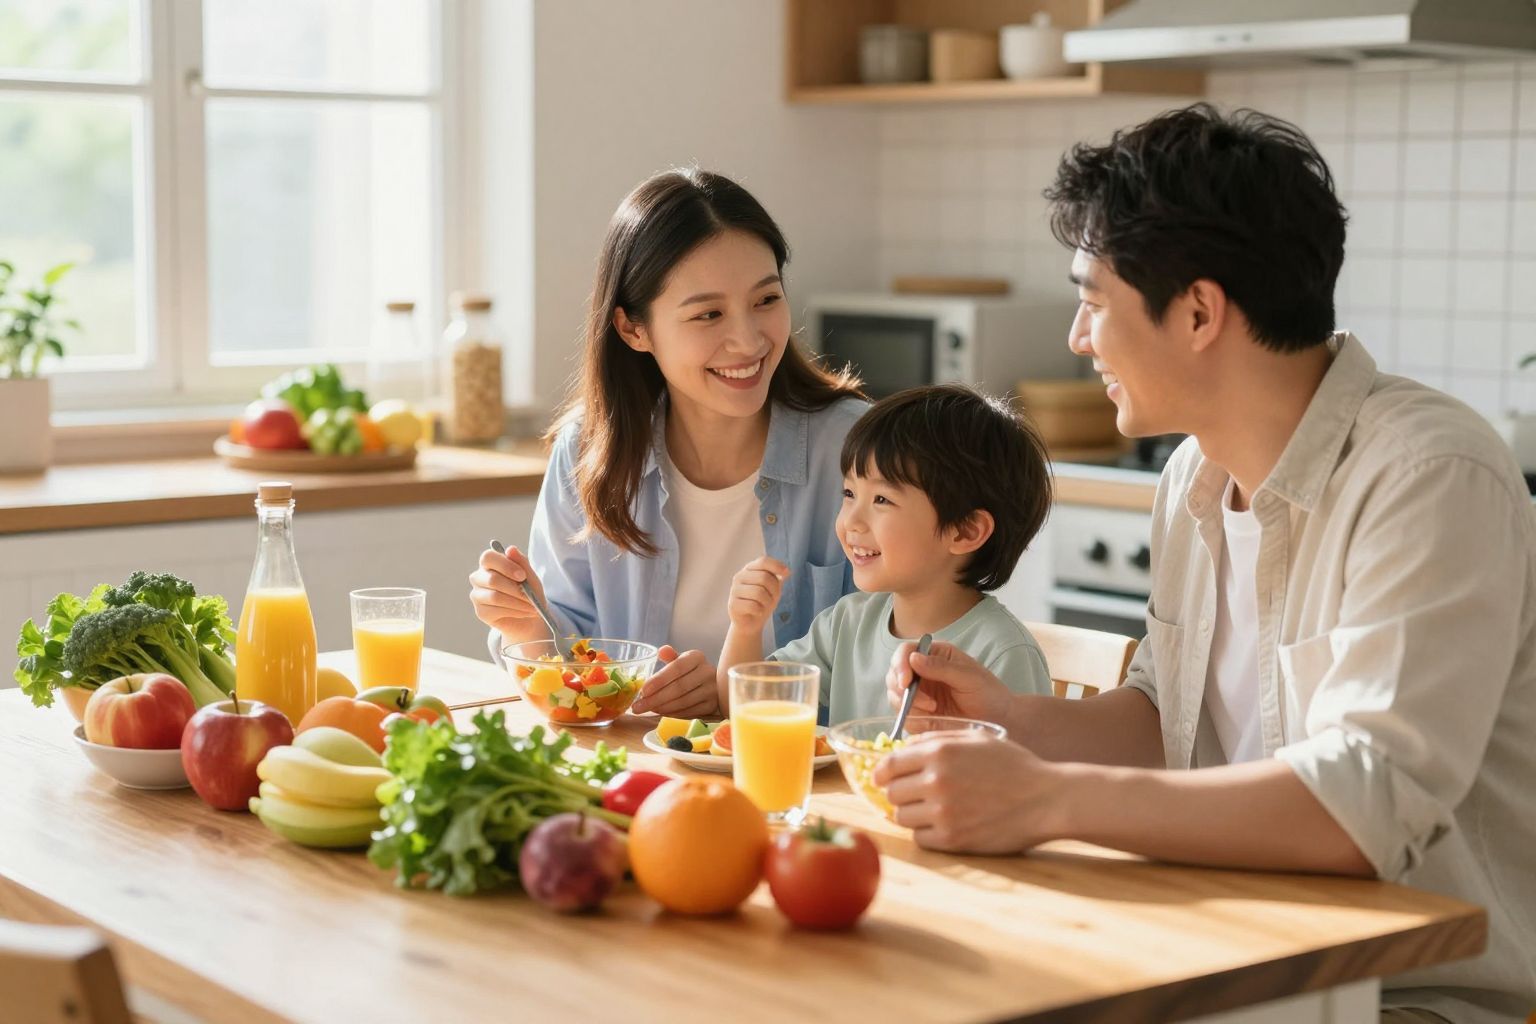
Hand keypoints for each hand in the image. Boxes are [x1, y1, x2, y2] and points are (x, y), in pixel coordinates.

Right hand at [468, 544, 547, 639]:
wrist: (530, 616)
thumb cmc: (529, 592)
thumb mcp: (531, 577)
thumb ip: (522, 563)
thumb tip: (510, 549)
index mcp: (490, 563)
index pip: (488, 557)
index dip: (505, 566)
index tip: (522, 576)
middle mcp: (479, 577)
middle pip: (492, 579)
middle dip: (516, 589)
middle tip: (531, 597)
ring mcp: (477, 595)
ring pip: (495, 597)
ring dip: (518, 603)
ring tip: (533, 607)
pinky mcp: (481, 612)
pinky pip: (497, 611)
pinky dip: (515, 611)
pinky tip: (525, 612)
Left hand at [632, 645, 719, 717]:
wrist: (713, 685)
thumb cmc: (690, 671)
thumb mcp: (681, 660)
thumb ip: (670, 657)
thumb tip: (662, 651)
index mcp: (697, 657)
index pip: (677, 668)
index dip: (659, 680)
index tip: (643, 690)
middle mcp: (708, 672)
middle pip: (679, 687)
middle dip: (656, 698)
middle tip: (638, 706)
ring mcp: (712, 690)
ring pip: (683, 702)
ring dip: (662, 708)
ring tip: (648, 709)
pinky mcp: (713, 706)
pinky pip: (689, 712)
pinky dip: (672, 714)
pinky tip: (661, 713)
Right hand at [727, 557, 789, 631]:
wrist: (750, 623)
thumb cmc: (762, 603)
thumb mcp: (773, 589)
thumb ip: (778, 578)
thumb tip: (786, 572)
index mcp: (749, 569)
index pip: (763, 561)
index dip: (776, 566)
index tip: (787, 573)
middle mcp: (740, 576)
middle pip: (764, 577)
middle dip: (774, 591)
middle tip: (773, 599)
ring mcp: (734, 590)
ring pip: (759, 592)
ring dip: (767, 602)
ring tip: (764, 606)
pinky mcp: (732, 604)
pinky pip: (753, 606)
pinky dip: (760, 611)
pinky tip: (757, 612)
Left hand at [874, 731, 1068, 853]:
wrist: (1047, 799)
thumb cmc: (1014, 765)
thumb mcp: (977, 738)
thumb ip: (937, 739)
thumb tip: (904, 749)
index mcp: (939, 752)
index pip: (889, 766)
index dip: (882, 773)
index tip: (882, 779)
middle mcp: (936, 781)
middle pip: (892, 792)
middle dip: (900, 792)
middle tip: (914, 794)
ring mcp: (943, 812)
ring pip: (901, 817)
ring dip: (912, 813)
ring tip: (932, 810)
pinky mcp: (953, 839)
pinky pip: (920, 837)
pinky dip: (927, 832)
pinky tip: (944, 824)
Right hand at [885, 640, 1013, 724]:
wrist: (999, 721)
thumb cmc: (989, 693)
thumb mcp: (969, 677)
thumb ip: (941, 667)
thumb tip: (914, 658)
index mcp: (934, 655)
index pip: (905, 653)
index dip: (900, 666)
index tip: (906, 682)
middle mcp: (922, 672)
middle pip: (893, 675)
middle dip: (902, 690)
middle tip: (925, 703)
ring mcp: (919, 694)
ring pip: (895, 697)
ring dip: (909, 706)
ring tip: (935, 710)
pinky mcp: (919, 714)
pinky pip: (905, 717)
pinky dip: (914, 719)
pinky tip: (934, 719)